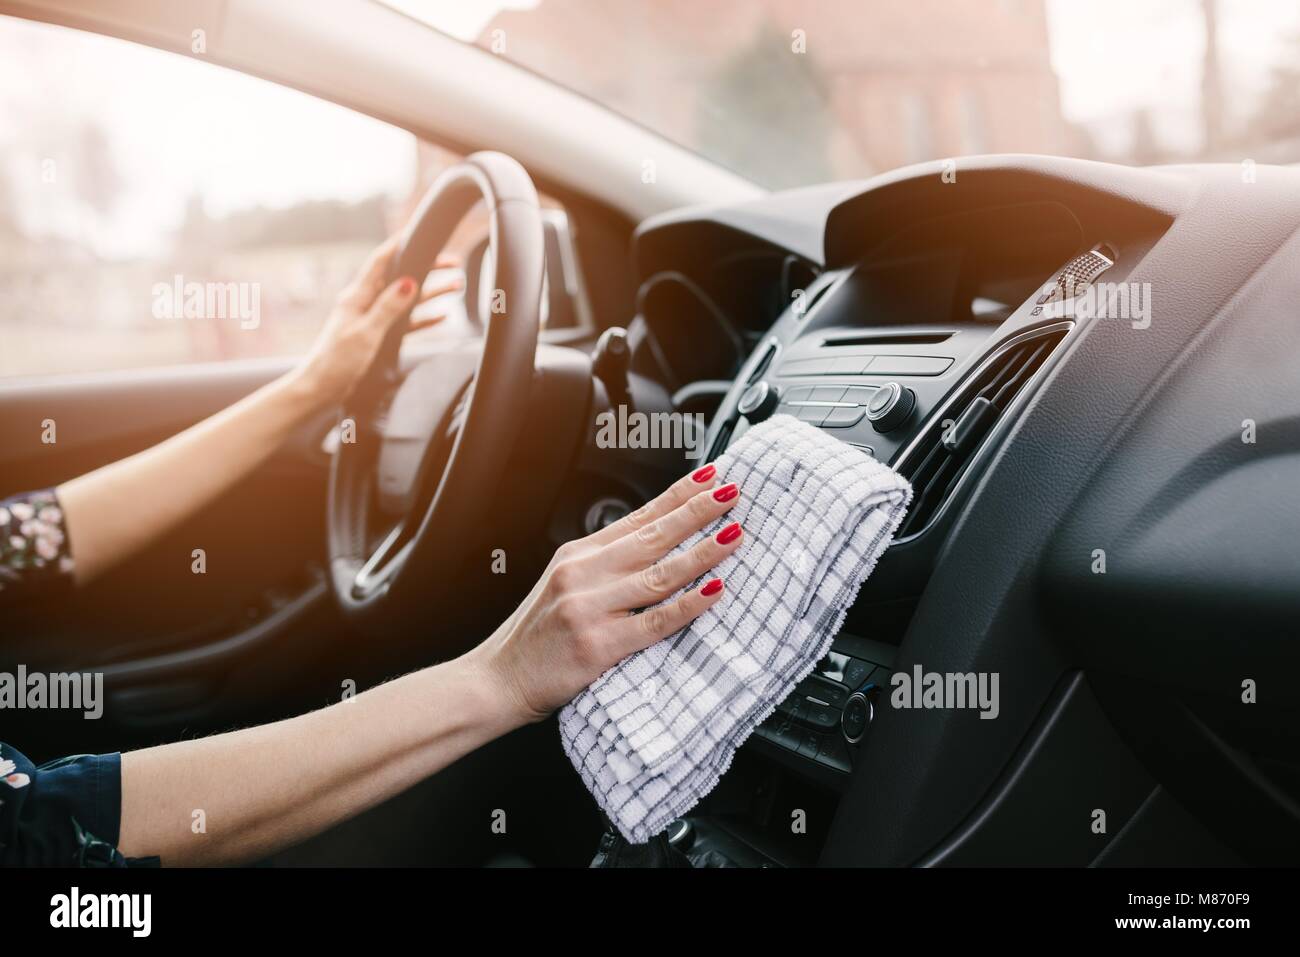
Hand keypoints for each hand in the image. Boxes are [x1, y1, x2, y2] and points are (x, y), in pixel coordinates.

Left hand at [296, 236, 462, 402]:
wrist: (321, 390)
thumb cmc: (336, 362)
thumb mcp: (366, 332)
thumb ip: (389, 307)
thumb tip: (409, 282)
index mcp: (357, 296)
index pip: (381, 261)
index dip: (401, 244)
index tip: (420, 231)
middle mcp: (365, 303)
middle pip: (401, 278)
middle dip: (428, 269)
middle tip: (453, 262)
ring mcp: (372, 320)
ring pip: (408, 301)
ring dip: (431, 294)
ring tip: (456, 287)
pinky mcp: (378, 337)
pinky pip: (406, 323)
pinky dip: (424, 319)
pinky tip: (441, 317)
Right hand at [470, 465, 744, 723]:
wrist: (497, 680)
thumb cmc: (535, 638)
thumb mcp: (563, 584)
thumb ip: (604, 565)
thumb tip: (653, 545)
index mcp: (577, 554)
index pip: (639, 517)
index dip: (678, 494)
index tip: (711, 476)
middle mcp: (583, 573)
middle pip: (653, 536)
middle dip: (697, 511)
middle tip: (733, 493)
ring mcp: (589, 607)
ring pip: (659, 573)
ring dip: (703, 551)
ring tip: (734, 534)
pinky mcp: (598, 644)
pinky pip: (655, 621)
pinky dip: (689, 604)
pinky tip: (715, 589)